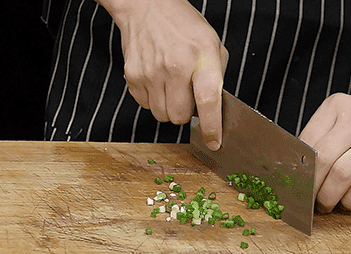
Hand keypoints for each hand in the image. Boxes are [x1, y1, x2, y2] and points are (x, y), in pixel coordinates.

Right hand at [106, 0, 228, 149]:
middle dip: (186, 113)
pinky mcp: (133, 76)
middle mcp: (175, 66)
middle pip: (180, 117)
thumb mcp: (212, 44)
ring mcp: (151, 72)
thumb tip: (214, 110)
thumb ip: (216, 77)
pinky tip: (157, 80)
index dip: (212, 126)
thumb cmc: (184, 27)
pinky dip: (153, 100)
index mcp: (201, 58)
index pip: (208, 100)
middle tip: (186, 95)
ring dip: (169, 108)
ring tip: (171, 86)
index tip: (214, 143)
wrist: (147, 7)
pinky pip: (145, 106)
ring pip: (162, 116)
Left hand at [298, 92, 350, 212]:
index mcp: (337, 106)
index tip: (294, 182)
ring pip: (341, 176)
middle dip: (310, 186)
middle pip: (322, 159)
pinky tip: (347, 200)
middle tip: (307, 198)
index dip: (297, 167)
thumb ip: (318, 136)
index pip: (307, 141)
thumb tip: (295, 170)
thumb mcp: (340, 116)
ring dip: (328, 197)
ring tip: (325, 203)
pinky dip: (349, 200)